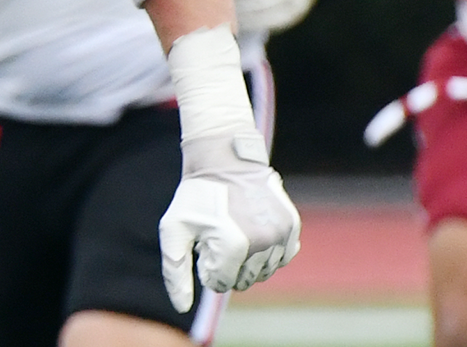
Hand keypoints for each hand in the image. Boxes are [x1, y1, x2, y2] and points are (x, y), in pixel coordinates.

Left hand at [159, 133, 301, 311]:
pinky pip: (283, 257)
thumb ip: (175, 271)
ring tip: (233, 231)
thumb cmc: (195, 196)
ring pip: (264, 272)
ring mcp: (281, 233)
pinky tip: (253, 232)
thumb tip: (181, 307)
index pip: (221, 283)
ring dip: (247, 260)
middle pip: (244, 280)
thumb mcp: (173, 230)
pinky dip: (268, 252)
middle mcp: (262, 241)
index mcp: (233, 245)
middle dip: (226, 263)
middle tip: (217, 235)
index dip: (206, 266)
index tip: (202, 242)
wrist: (224, 158)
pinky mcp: (292, 225)